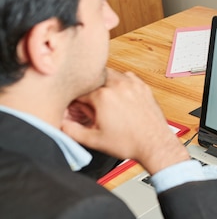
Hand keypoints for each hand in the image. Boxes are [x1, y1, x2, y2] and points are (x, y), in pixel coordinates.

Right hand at [62, 68, 188, 174]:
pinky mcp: (143, 86)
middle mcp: (118, 85)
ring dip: (104, 84)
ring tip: (104, 100)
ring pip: (110, 74)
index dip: (76, 101)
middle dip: (89, 89)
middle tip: (91, 104)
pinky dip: (120, 83)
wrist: (154, 144)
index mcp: (103, 96)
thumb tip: (60, 123)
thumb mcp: (94, 140)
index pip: (79, 91)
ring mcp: (132, 84)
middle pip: (94, 79)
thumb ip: (71, 131)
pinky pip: (127, 77)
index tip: (79, 109)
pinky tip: (119, 96)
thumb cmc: (129, 143)